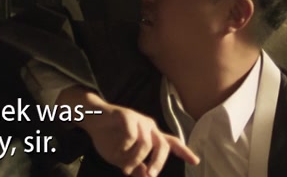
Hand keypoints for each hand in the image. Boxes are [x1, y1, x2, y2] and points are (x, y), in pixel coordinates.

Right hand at [62, 87, 198, 175]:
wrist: (91, 120)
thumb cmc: (108, 138)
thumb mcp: (122, 158)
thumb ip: (136, 167)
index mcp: (150, 136)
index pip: (172, 143)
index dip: (184, 152)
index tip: (196, 162)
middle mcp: (149, 127)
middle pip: (162, 146)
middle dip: (158, 163)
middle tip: (150, 175)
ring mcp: (139, 120)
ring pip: (145, 144)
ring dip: (135, 159)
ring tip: (124, 168)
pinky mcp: (127, 115)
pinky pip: (131, 135)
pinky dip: (125, 147)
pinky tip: (118, 150)